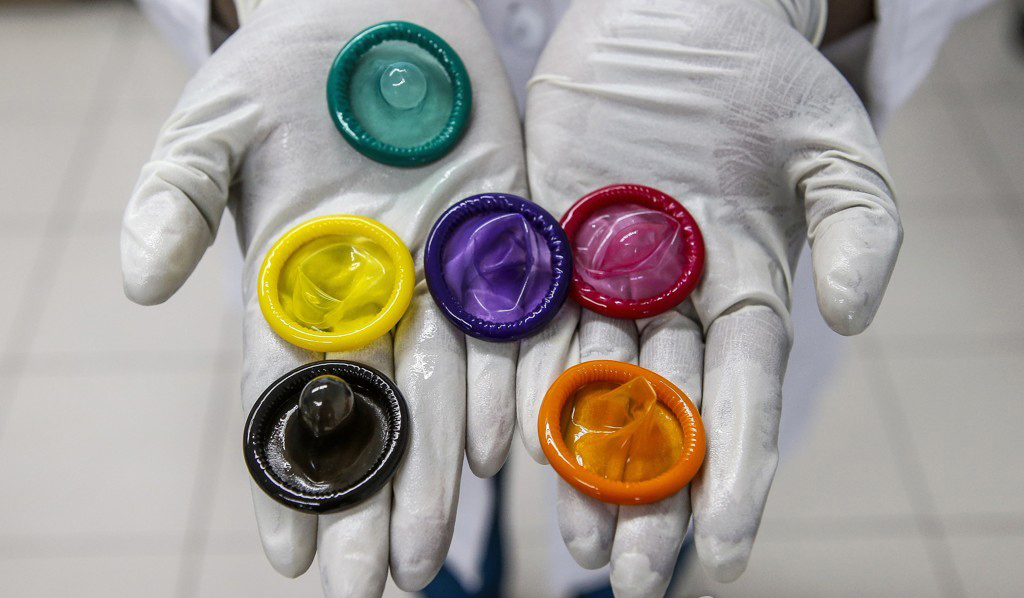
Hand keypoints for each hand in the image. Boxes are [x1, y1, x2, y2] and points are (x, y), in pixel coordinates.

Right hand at [120, 0, 523, 594]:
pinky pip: (510, 326)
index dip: (286, 479)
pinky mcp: (505, 239)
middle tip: (370, 590)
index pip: (286, 401)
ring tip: (428, 556)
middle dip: (369, 504)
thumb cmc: (281, 69)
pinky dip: (505, 385)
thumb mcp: (211, 127)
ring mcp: (443, 275)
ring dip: (435, 476)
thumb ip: (173, 201)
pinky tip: (496, 453)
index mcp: (298, 287)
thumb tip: (138, 286)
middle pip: (372, 418)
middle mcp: (375, 299)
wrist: (373, 15)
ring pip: (442, 393)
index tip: (292, 559)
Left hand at [516, 0, 900, 595]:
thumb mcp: (835, 147)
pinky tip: (502, 441)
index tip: (727, 552)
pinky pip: (521, 316)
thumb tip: (856, 323)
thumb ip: (862, 232)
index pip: (740, 396)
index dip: (736, 473)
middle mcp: (665, 297)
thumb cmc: (764, 77)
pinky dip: (512, 377)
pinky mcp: (537, 236)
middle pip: (657, 410)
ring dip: (577, 459)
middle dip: (648, 493)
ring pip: (583, 380)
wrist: (678, 12)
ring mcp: (596, 273)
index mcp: (742, 287)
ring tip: (574, 536)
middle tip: (630, 574)